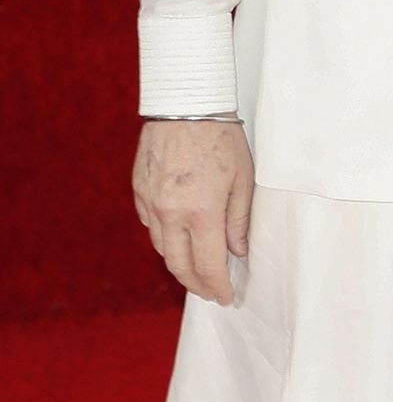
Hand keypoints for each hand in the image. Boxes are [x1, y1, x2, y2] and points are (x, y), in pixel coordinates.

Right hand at [133, 120, 255, 304]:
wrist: (185, 104)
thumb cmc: (221, 138)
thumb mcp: (244, 180)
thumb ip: (239, 220)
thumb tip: (236, 252)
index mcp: (201, 213)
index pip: (208, 265)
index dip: (217, 286)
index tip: (225, 296)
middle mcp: (172, 213)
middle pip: (179, 265)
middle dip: (196, 285)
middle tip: (209, 292)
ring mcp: (151, 202)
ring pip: (162, 248)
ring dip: (179, 264)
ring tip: (195, 270)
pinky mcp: (140, 191)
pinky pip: (151, 225)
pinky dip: (165, 237)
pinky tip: (178, 238)